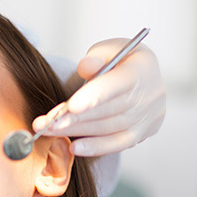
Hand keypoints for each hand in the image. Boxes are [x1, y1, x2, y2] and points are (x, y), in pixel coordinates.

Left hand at [32, 38, 165, 156]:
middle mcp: (149, 95)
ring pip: (109, 128)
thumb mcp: (108, 49)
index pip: (117, 85)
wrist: (143, 76)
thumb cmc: (120, 59)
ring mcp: (148, 117)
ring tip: (50, 131)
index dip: (94, 96)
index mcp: (142, 69)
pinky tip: (74, 147)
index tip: (70, 107)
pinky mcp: (142, 133)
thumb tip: (85, 68)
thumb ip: (95, 58)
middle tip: (46, 123)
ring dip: (78, 131)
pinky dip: (95, 147)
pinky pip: (118, 144)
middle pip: (109, 110)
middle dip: (75, 118)